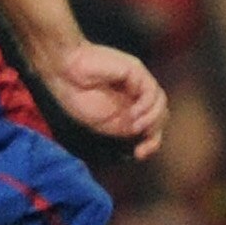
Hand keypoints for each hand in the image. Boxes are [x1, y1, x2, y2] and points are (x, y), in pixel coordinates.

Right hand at [41, 40, 166, 158]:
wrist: (64, 72)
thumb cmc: (77, 94)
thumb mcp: (103, 122)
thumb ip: (125, 127)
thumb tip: (144, 134)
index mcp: (128, 105)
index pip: (152, 123)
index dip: (151, 141)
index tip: (139, 154)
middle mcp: (135, 93)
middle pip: (160, 114)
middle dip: (155, 135)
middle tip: (141, 148)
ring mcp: (137, 81)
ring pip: (160, 102)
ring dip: (150, 121)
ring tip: (134, 127)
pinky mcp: (135, 70)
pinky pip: (152, 91)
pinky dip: (145, 107)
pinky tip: (132, 114)